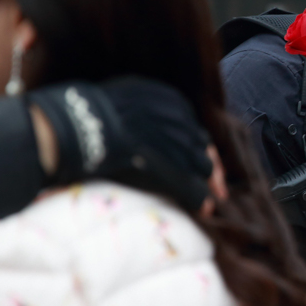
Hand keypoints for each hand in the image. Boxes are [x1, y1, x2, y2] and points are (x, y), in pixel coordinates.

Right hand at [27, 77, 215, 211]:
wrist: (87, 126)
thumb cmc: (93, 111)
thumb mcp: (126, 94)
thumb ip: (143, 106)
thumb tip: (138, 112)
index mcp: (174, 103)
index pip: (192, 128)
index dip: (196, 146)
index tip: (200, 160)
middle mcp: (184, 124)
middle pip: (203, 148)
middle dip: (211, 169)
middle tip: (218, 188)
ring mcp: (182, 149)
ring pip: (204, 168)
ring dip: (206, 184)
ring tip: (209, 200)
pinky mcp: (175, 173)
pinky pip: (195, 191)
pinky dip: (200, 201)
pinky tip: (203, 210)